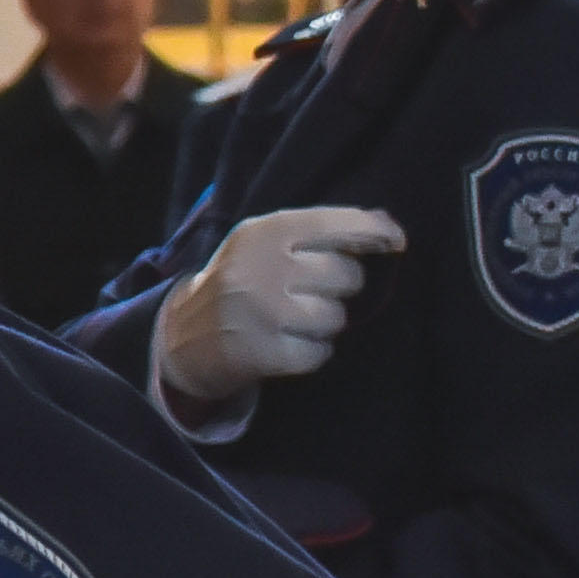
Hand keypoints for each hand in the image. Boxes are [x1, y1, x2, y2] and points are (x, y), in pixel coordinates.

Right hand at [157, 206, 403, 404]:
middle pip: (346, 276)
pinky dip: (312, 352)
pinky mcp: (265, 352)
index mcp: (267, 231)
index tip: (396, 242)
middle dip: (339, 287)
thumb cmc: (238, 280)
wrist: (182, 335)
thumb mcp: (263, 241)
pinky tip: (288, 344)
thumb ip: (317, 232)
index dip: (375, 231)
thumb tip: (386, 229)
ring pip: (337, 317)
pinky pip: (321, 353)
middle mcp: (266, 267)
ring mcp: (265, 312)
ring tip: (294, 320)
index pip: (337, 224)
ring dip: (324, 323)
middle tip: (311, 291)